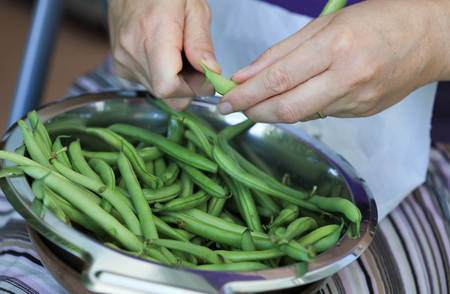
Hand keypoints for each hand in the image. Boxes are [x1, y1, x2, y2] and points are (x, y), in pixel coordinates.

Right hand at [107, 0, 220, 110]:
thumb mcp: (194, 7)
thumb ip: (201, 42)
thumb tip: (211, 71)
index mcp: (154, 33)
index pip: (167, 87)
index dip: (190, 89)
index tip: (203, 77)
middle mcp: (133, 50)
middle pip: (165, 93)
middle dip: (186, 86)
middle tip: (194, 64)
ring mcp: (123, 60)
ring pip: (157, 92)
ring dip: (174, 82)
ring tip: (177, 55)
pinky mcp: (120, 66)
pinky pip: (147, 84)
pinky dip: (161, 77)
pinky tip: (164, 57)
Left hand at [217, 0, 449, 122]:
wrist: (429, 38)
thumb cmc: (377, 21)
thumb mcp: (325, 25)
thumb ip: (282, 52)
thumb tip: (246, 75)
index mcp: (336, 46)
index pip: (278, 78)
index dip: (246, 93)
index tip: (225, 100)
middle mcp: (348, 77)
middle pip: (287, 107)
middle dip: (252, 110)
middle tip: (231, 109)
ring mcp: (357, 99)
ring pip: (301, 115)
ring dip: (271, 113)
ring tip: (254, 106)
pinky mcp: (362, 113)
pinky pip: (320, 115)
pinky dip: (299, 109)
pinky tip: (291, 101)